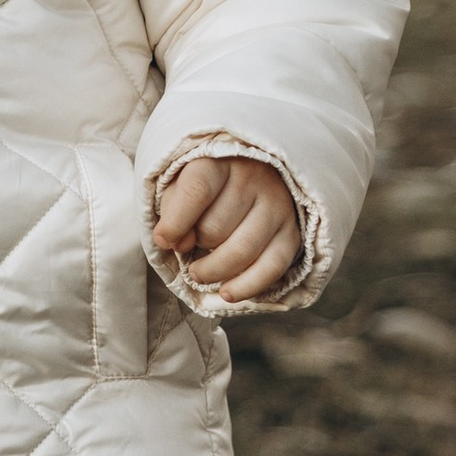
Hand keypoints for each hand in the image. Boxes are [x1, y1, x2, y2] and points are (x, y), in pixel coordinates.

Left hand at [153, 155, 300, 304]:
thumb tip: (178, 245)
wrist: (258, 171)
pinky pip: (271, 268)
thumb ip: (173, 210)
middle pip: (216, 228)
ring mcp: (277, 206)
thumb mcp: (182, 183)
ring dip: (214, 271)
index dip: (175, 223)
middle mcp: (254, 180)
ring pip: (242, 251)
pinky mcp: (292, 232)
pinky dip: (246, 287)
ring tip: (199, 273)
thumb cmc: (210, 183)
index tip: (163, 241)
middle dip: (196, 245)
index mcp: (220, 162)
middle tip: (191, 246)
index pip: (197, 191)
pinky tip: (227, 292)